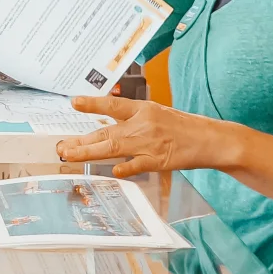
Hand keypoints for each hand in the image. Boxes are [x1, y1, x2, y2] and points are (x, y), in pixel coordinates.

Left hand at [56, 95, 225, 178]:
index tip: (73, 102)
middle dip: (82, 140)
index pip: (114, 104)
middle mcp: (144, 124)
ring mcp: (150, 143)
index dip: (93, 103)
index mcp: (144, 109)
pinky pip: (138, 165)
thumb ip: (135, 119)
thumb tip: (109, 126)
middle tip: (61, 146)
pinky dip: (125, 168)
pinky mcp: (159, 161)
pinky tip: (112, 171)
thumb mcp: (158, 114)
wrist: (211, 139)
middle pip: (107, 131)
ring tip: (70, 156)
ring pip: (114, 147)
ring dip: (90, 152)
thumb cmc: (184, 128)